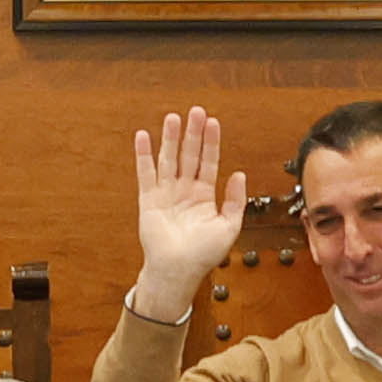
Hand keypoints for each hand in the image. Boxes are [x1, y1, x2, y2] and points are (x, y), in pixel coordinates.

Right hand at [129, 108, 245, 312]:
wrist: (178, 271)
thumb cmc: (203, 254)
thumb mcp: (229, 226)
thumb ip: (235, 200)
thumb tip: (238, 174)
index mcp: (204, 196)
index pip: (208, 162)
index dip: (211, 142)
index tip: (212, 122)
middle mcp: (185, 191)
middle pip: (189, 155)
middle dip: (192, 134)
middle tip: (195, 111)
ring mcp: (166, 194)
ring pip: (169, 160)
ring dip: (170, 139)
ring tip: (173, 117)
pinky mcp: (149, 200)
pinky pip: (146, 174)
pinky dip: (143, 155)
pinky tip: (143, 137)